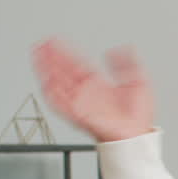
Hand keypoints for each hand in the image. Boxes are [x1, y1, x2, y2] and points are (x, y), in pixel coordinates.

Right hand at [32, 39, 154, 142]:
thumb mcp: (138, 82)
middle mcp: (86, 93)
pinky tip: (45, 82)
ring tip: (38, 57)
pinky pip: (60, 104)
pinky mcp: (79, 115)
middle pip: (63, 71)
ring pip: (58, 83)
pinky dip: (52, 94)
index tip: (54, 41)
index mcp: (98, 84)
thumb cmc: (138, 117)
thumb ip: (127, 64)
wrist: (137, 137)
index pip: (76, 64)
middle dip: (51, 57)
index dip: (65, 52)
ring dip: (47, 71)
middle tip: (41, 44)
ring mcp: (81, 103)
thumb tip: (120, 49)